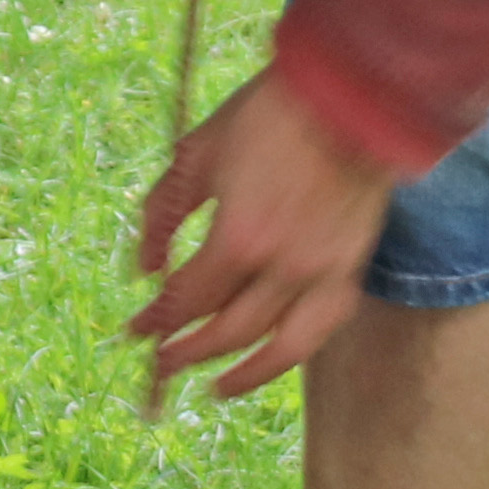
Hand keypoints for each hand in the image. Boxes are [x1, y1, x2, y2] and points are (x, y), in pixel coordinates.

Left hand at [127, 64, 402, 407]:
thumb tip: (143, 268)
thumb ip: (163, 213)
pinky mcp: (353, 269)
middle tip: (161, 360)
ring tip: (214, 388)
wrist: (349, 100)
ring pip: (282, 347)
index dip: (159, 319)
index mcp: (238, 238)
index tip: (135, 331)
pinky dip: (294, 351)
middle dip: (188, 350)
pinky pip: (322, 328)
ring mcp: (323, 273)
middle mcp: (283, 268)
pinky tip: (273, 357)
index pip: (189, 299)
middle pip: (228, 330)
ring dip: (244, 373)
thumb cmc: (265, 118)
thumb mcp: (196, 155)